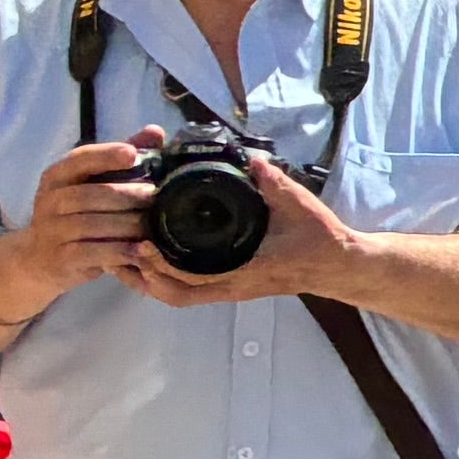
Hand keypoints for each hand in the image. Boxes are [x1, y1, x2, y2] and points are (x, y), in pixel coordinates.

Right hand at [0, 131, 165, 317]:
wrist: (38, 259)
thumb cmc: (76, 214)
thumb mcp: (91, 184)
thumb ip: (120, 159)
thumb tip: (155, 131)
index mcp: (57, 177)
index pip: (79, 160)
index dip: (105, 155)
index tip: (132, 154)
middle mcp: (48, 200)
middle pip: (89, 194)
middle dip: (126, 194)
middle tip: (156, 196)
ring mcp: (51, 230)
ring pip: (92, 224)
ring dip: (127, 224)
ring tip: (153, 224)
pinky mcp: (60, 258)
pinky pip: (92, 252)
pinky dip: (119, 251)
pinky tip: (141, 250)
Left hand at [119, 144, 360, 308]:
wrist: (339, 265)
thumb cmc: (321, 238)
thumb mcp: (301, 206)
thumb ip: (274, 183)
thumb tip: (252, 161)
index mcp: (246, 268)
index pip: (191, 276)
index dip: (160, 263)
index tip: (139, 242)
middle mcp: (234, 285)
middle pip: (174, 294)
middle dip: (143, 277)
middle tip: (119, 251)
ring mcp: (232, 289)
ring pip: (179, 297)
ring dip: (150, 283)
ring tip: (125, 260)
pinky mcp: (233, 288)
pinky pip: (190, 293)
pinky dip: (165, 282)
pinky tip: (153, 263)